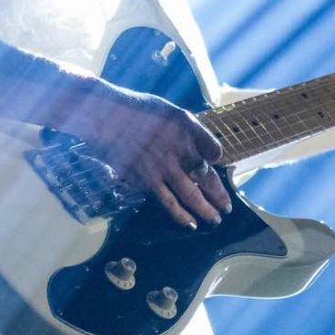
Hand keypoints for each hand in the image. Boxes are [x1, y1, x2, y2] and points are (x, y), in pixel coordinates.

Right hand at [62, 83, 230, 227]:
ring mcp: (165, 168)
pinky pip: (169, 202)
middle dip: (219, 194)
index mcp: (188, 128)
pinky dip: (182, 215)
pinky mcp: (147, 181)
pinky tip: (191, 223)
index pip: (214, 148)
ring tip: (216, 220)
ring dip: (206, 210)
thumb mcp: (170, 111)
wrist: (107, 117)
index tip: (219, 165)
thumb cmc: (138, 111)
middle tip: (227, 206)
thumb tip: (206, 151)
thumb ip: (189, 129)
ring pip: (192, 195)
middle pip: (207, 177)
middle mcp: (181, 149)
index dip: (218, 158)